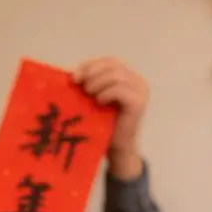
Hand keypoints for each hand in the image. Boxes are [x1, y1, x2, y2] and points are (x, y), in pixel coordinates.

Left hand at [71, 57, 149, 178]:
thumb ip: (90, 86)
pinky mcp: (139, 102)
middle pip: (112, 65)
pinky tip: (99, 101)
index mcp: (126, 77)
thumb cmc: (104, 127)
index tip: (74, 75)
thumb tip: (71, 74)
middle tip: (78, 83)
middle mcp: (136, 81)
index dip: (90, 65)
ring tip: (88, 93)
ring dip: (98, 81)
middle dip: (92, 71)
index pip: (108, 62)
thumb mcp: (94, 102)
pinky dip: (107, 92)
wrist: (117, 150)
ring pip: (116, 75)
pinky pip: (120, 89)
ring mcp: (140, 90)